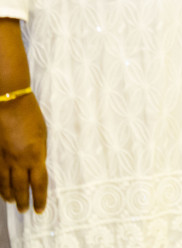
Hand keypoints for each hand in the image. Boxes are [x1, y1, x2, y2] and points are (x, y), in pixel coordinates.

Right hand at [0, 95, 45, 212]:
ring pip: (5, 184)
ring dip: (9, 195)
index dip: (39, 198)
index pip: (39, 184)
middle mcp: (18, 162)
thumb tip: (38, 166)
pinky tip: (0, 190)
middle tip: (24, 211)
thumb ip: (39, 153)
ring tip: (12, 202)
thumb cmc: (31, 116)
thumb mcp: (42, 135)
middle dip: (23, 201)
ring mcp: (3, 159)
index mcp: (35, 156)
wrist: (9, 105)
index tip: (40, 209)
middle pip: (20, 188)